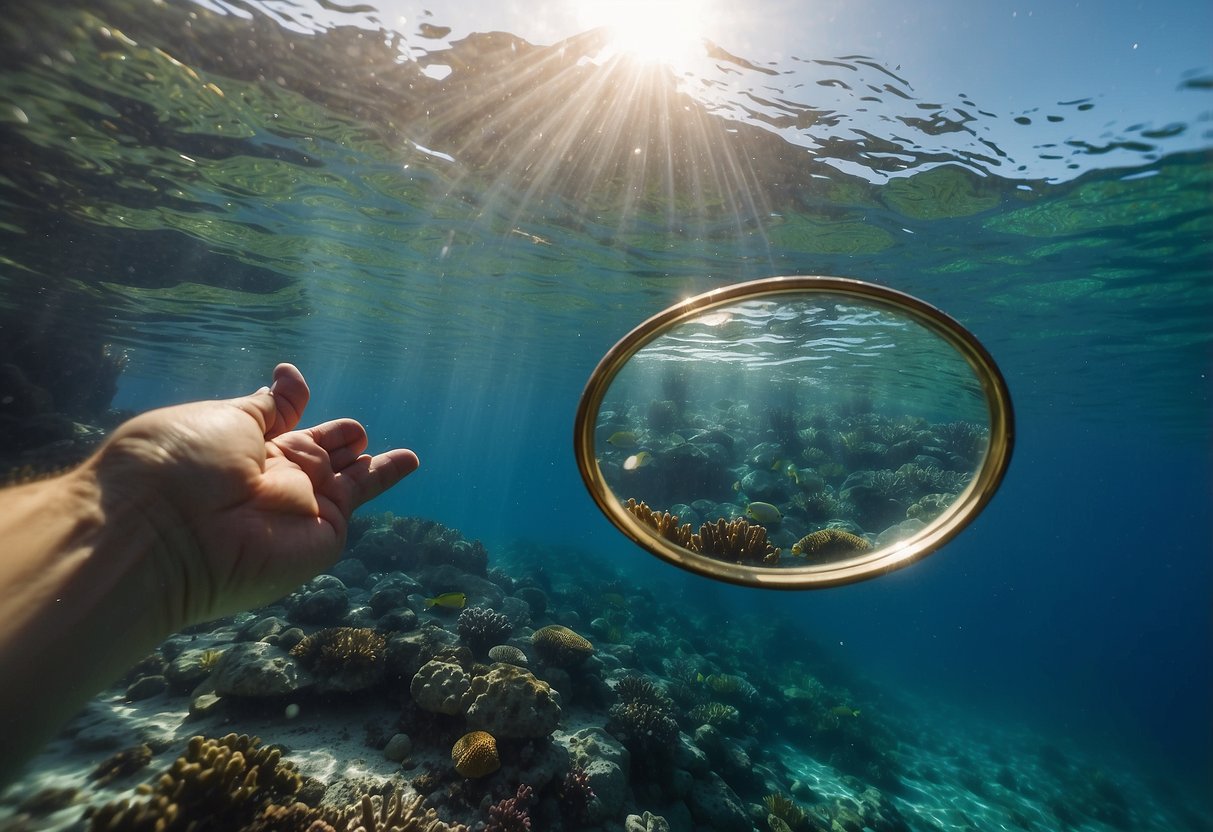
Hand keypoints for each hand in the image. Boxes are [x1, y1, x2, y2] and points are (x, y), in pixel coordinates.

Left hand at [93, 363, 417, 627]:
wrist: (168, 533)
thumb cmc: (181, 465)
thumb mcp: (224, 419)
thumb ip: (266, 407)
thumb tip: (287, 378)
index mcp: (238, 448)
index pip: (273, 423)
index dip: (288, 402)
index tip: (292, 381)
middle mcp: (269, 480)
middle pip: (313, 454)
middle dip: (333, 441)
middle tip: (354, 430)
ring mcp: (299, 507)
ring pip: (345, 479)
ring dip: (368, 466)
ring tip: (403, 458)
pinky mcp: (325, 532)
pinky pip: (360, 499)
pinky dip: (385, 478)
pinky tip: (408, 460)